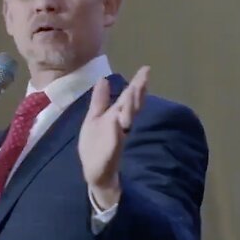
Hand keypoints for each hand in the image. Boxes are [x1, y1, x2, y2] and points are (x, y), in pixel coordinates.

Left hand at [79, 66, 147, 207]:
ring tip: (135, 90)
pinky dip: (119, 126)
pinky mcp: (112, 147)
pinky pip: (117, 136)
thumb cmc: (95, 145)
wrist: (94, 171)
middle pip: (132, 105)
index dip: (137, 83)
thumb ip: (100, 100)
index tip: (146, 69)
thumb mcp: (94, 118)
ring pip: (127, 118)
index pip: (128, 97)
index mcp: (116, 115)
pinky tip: (119, 117)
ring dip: (131, 105)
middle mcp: (120, 123)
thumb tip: (103, 79)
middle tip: (145, 76)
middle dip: (138, 91)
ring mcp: (117, 135)